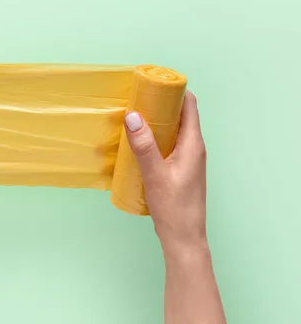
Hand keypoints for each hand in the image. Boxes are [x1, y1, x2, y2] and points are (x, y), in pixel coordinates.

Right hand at [124, 91, 207, 253]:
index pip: (189, 106)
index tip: (152, 85)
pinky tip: (134, 146)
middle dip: (158, 105)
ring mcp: (187, 160)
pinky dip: (153, 140)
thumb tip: (133, 116)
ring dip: (154, 124)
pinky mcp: (178, 170)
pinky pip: (167, 146)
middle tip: (135, 100)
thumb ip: (144, 146)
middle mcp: (193, 149)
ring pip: (172, 132)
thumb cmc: (174, 209)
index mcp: (193, 144)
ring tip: (131, 120)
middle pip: (179, 116)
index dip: (173, 91)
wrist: (183, 239)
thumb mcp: (155, 175)